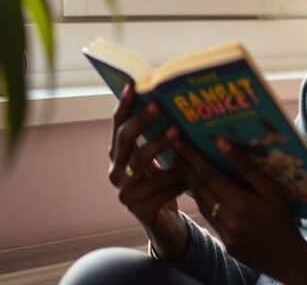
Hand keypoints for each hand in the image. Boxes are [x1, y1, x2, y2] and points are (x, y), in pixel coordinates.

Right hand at [108, 85, 188, 259]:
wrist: (164, 221)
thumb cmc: (164, 180)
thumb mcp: (159, 157)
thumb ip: (160, 136)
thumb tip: (177, 103)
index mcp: (118, 154)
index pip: (118, 125)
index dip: (124, 105)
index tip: (133, 85)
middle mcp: (116, 171)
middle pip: (126, 141)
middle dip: (141, 121)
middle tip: (157, 105)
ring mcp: (124, 191)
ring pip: (140, 164)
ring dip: (160, 146)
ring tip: (179, 134)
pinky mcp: (138, 209)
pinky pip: (158, 189)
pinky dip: (175, 178)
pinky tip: (190, 171)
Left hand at [172, 132, 306, 277]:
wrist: (288, 258)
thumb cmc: (283, 218)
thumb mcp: (273, 190)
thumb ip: (247, 167)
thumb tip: (223, 143)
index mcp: (241, 204)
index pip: (209, 175)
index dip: (192, 157)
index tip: (178, 140)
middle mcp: (228, 219)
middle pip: (199, 188)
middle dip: (184, 166)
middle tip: (172, 146)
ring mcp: (224, 233)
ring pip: (201, 202)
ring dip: (189, 181)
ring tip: (181, 163)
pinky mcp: (224, 242)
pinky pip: (209, 216)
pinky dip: (202, 199)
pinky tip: (198, 187)